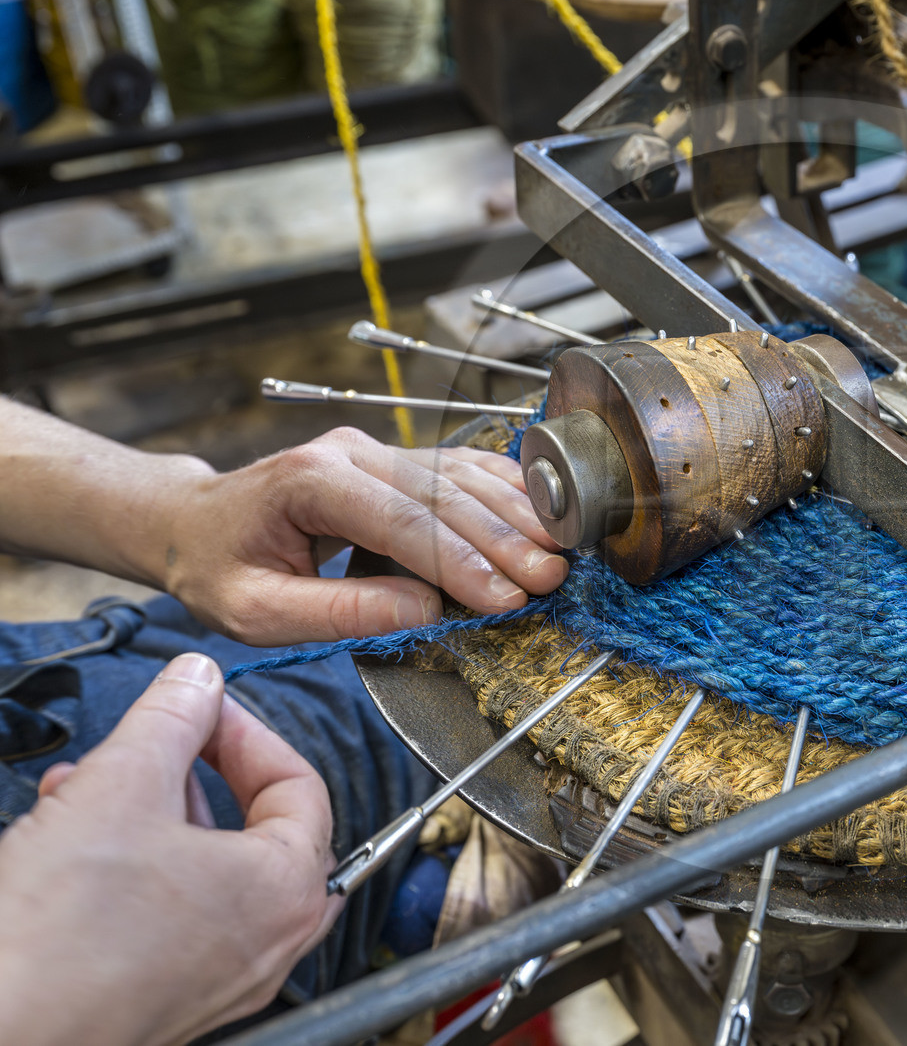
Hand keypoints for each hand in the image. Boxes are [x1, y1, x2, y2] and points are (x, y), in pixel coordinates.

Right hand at [0, 654, 343, 1045]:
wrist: (1, 1036)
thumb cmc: (60, 938)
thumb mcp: (120, 787)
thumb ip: (171, 719)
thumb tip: (198, 680)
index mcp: (287, 889)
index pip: (299, 784)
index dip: (245, 733)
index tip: (201, 709)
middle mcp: (270, 943)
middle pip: (255, 829)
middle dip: (188, 777)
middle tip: (152, 745)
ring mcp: (222, 980)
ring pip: (204, 872)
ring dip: (148, 818)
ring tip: (84, 789)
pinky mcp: (169, 1000)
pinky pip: (172, 918)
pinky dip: (135, 871)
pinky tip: (71, 843)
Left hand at [162, 428, 566, 645]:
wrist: (192, 520)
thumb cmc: (217, 567)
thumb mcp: (254, 610)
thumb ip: (337, 613)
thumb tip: (426, 612)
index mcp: (311, 481)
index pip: (402, 520)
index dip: (460, 561)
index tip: (504, 599)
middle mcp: (350, 451)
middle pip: (444, 493)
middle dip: (502, 539)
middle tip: (548, 580)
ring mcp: (376, 449)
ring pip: (462, 475)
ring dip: (515, 514)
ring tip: (559, 553)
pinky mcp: (396, 459)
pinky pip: (462, 468)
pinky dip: (506, 492)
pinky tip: (542, 515)